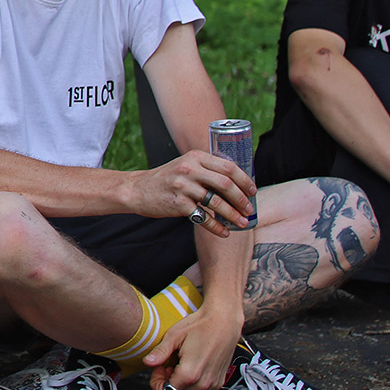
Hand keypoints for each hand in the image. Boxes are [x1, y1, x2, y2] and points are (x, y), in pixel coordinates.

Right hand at [128, 150, 253, 235]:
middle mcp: (190, 169)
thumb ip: (206, 170)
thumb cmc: (166, 179)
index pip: (228, 166)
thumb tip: (237, 184)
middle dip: (241, 199)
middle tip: (249, 209)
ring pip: (216, 202)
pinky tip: (224, 232)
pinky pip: (203, 217)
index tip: (253, 190)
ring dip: (233, 215)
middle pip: (225, 183)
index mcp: (196, 156)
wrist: (137, 189)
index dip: (244, 180)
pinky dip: (216, 226)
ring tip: (242, 223)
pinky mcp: (178, 203)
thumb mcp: (185, 165)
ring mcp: (183, 186)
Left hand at [144, 304, 241, 389]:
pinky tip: (191, 372)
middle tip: (168, 368)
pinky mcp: (220, 382)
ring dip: (181, 389)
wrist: (224, 320)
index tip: (160, 368)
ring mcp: (213, 384)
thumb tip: (147, 362)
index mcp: (189, 373)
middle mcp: (203, 383)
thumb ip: (160, 353)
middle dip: (168, 386)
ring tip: (179, 369)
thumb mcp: (174, 336)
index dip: (158, 381)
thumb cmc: (200, 325)